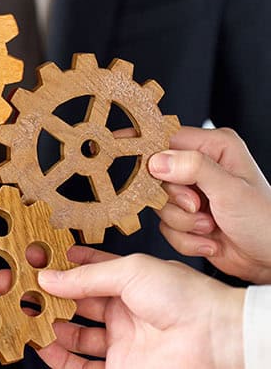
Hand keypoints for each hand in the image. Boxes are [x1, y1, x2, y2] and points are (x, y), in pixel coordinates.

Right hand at [0, 247, 244, 367]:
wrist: (213, 336)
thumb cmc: (185, 296)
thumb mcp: (129, 271)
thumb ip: (86, 277)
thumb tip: (49, 277)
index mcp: (125, 282)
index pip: (83, 272)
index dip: (57, 267)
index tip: (31, 261)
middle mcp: (119, 311)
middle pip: (73, 303)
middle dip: (45, 296)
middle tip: (19, 288)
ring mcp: (118, 341)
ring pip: (72, 334)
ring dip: (47, 325)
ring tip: (25, 315)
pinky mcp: (117, 366)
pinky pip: (79, 364)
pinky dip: (57, 356)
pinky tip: (41, 344)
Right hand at [148, 126, 270, 283]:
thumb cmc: (266, 222)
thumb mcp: (231, 190)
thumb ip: (194, 168)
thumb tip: (157, 160)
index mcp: (214, 147)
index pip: (167, 138)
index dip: (145, 146)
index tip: (122, 147)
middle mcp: (200, 167)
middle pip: (156, 175)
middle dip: (175, 199)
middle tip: (198, 206)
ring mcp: (191, 193)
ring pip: (158, 204)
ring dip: (183, 222)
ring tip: (210, 225)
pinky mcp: (185, 218)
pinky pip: (165, 227)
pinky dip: (185, 238)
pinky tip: (209, 239)